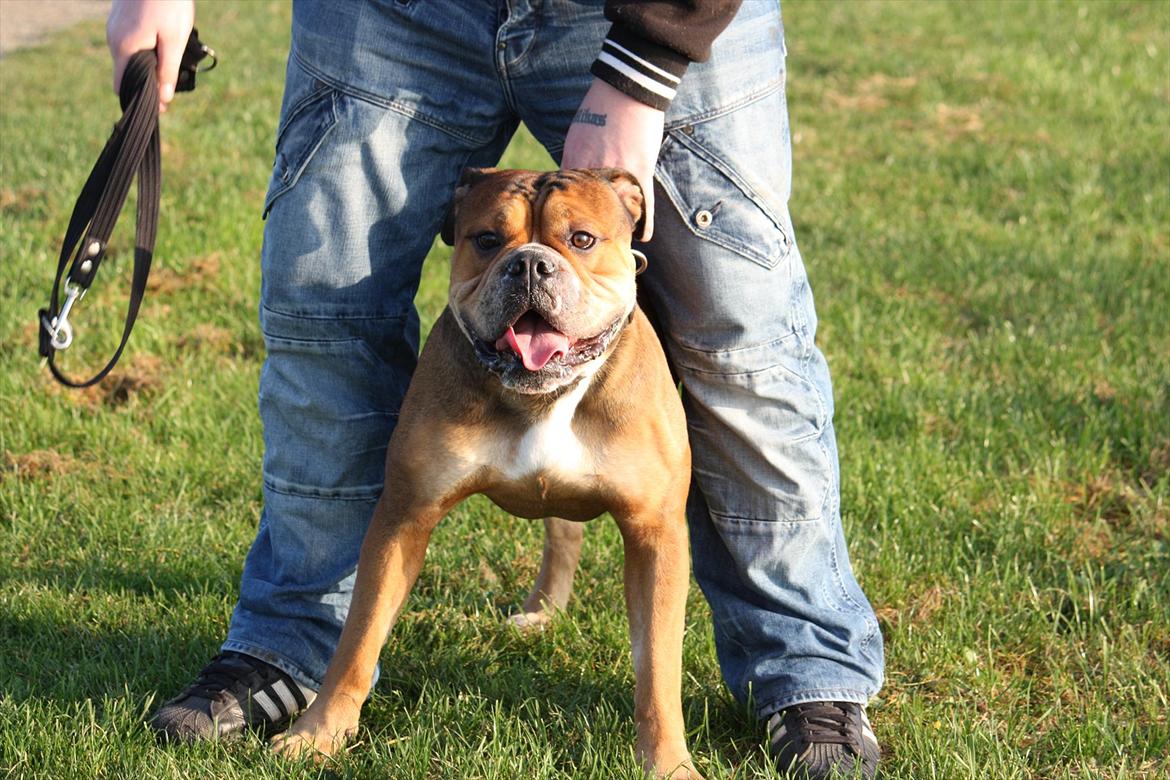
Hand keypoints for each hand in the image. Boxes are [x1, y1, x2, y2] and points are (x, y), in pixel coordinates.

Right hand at [107, 0, 194, 111]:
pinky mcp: (120, 20)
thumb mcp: (174, 40)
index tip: (160, 107)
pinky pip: (130, 44)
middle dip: (146, 83)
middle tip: (170, 89)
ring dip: (146, 67)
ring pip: (129, 58)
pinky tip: (160, 48)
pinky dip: (143, 52)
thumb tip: (163, 98)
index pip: (122, 85)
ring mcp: (115, 28)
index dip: (140, 99)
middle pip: (126, 73)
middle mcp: (114, 39)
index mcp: (125, 48)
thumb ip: (167, 70)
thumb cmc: (168, 4)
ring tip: (168, 68)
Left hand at [561, 79, 664, 241]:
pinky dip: (645, 223)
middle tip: (593, 242)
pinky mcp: (642, 172)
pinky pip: (645, 205)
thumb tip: (568, 178)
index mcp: (575, 162)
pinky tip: (643, 237)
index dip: (570, 214)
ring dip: (619, 226)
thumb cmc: (600, 106)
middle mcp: (593, 173)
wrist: (627, 89)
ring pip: (617, 211)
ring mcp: (619, 175)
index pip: (568, 198)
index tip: (570, 228)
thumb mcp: (577, 133)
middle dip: (591, 227)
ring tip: (619, 239)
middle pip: (591, 210)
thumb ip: (573, 159)